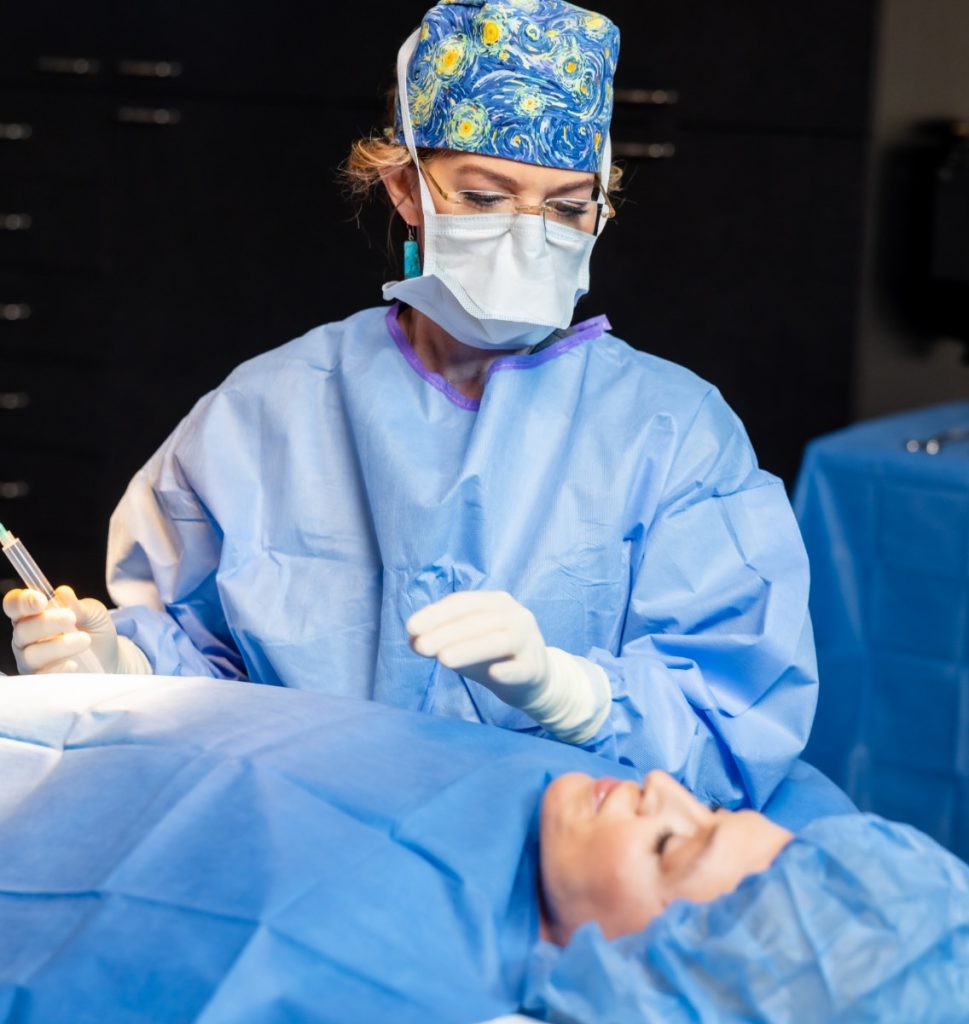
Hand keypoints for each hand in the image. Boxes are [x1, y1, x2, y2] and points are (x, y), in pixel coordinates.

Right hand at [3, 586, 148, 674]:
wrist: (110, 658)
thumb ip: (79, 605)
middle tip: (71, 618)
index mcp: (33, 615)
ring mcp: (31, 660)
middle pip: (22, 630)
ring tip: (84, 640)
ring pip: (31, 654)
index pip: (14, 605)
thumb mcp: (94, 613)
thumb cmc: (95, 631)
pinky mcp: (42, 680)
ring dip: (58, 645)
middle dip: (46, 622)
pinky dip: (57, 669)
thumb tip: (63, 593)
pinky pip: (42, 677)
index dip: (22, 601)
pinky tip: (74, 664)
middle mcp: (26, 638)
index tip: (41, 600)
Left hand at [406, 590, 548, 695]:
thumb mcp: (463, 645)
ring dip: (469, 649)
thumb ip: (439, 640)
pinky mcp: (535, 668)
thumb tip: (411, 640)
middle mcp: (515, 615)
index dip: (436, 614)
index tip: (410, 628)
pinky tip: (493, 674)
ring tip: (443, 660)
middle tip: (420, 646)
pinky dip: (508, 670)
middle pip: (477, 621)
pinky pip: (522, 668)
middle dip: (445, 632)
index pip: (462, 603)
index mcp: (496, 602)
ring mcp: (528, 640)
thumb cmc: (493, 656)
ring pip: (498, 641)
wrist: (533, 680)